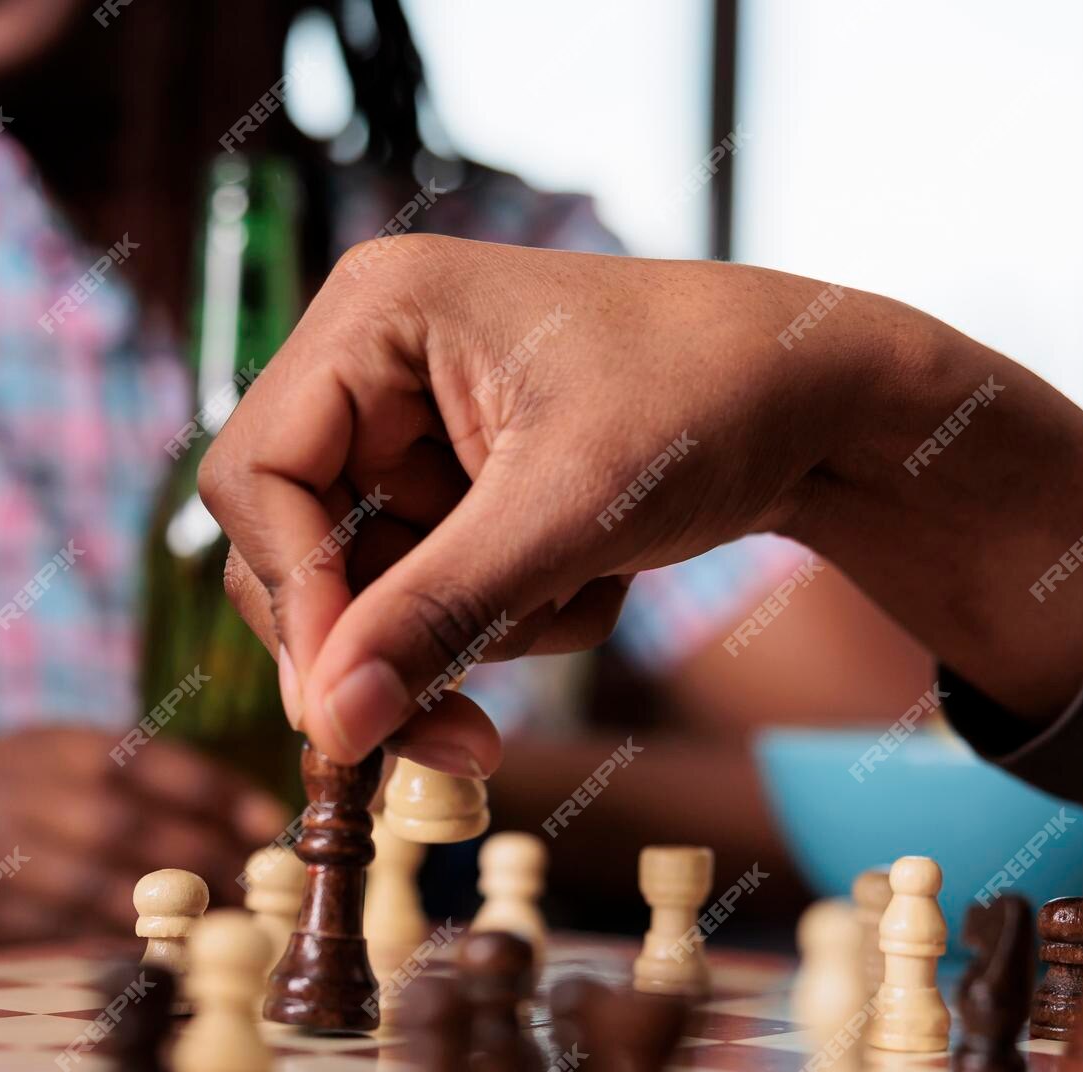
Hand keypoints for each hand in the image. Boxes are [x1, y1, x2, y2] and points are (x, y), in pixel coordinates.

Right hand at [0, 728, 289, 941]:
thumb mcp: (51, 757)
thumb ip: (132, 778)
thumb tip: (240, 819)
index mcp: (64, 745)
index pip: (158, 762)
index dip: (221, 795)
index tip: (271, 825)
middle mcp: (35, 789)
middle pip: (135, 824)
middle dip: (207, 858)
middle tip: (261, 888)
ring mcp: (4, 848)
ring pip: (100, 878)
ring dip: (169, 907)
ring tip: (223, 923)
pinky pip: (62, 926)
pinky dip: (115, 940)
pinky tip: (161, 952)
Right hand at [199, 236, 935, 771]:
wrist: (823, 396)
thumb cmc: (710, 398)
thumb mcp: (570, 510)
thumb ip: (439, 614)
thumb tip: (331, 726)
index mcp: (374, 317)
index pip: (259, 477)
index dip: (295, 597)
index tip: (350, 704)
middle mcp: (374, 366)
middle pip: (298, 546)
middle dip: (388, 643)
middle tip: (462, 743)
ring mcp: (415, 430)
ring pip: (371, 592)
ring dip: (472, 633)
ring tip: (581, 599)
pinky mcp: (458, 487)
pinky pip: (435, 595)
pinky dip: (511, 619)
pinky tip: (595, 580)